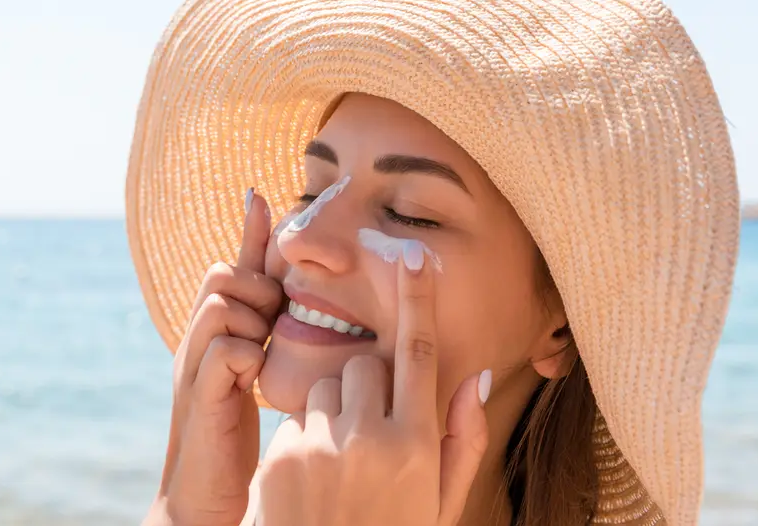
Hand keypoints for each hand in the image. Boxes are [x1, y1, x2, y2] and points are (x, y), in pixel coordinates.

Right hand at [148, 189, 281, 525]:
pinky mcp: (199, 396)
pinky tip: (255, 379)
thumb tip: (291, 303)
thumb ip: (268, 338)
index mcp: (215, 334)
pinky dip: (246, 355)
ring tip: (263, 350)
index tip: (261, 193)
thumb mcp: (255, 377)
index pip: (231, 268)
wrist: (204, 498)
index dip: (248, 232)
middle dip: (255, 286)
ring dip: (252, 318)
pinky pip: (224, 348)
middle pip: (221, 274)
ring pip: (220, 303)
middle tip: (272, 321)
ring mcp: (193, 366)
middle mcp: (198, 341)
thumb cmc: (236, 437)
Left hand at [255, 241, 489, 525]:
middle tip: (368, 434)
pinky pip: (296, 419)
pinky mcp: (282, 457)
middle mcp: (372, 439)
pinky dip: (306, 437)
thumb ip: (464, 439)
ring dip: (333, 412)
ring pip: (326, 387)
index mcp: (418, 446)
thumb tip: (475, 375)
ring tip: (339, 466)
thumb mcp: (441, 502)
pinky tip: (312, 482)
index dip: (417, 299)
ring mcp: (323, 447)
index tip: (413, 255)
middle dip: (366, 386)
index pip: (419, 354)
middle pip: (363, 365)